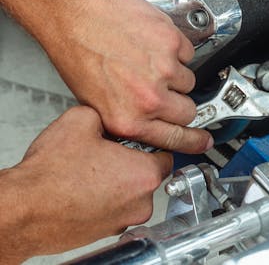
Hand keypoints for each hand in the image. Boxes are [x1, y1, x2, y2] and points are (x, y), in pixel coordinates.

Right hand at [0, 107, 171, 261]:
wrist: (24, 210)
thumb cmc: (51, 175)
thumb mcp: (81, 119)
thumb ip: (107, 113)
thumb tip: (109, 113)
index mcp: (144, 173)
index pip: (166, 153)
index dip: (149, 142)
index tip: (137, 139)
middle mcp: (141, 202)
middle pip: (149, 174)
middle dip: (132, 161)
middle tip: (108, 153)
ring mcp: (125, 220)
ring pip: (132, 193)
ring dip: (118, 182)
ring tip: (91, 171)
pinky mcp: (108, 232)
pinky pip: (115, 209)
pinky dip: (105, 199)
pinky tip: (83, 188)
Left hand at [44, 0, 211, 152]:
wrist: (72, 14)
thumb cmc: (77, 54)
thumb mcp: (95, 103)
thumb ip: (129, 117)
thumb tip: (152, 122)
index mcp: (128, 120)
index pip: (176, 139)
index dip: (194, 141)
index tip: (203, 140)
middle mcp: (149, 99)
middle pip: (189, 111)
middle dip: (179, 101)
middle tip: (164, 88)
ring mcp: (163, 70)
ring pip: (189, 80)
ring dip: (175, 72)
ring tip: (148, 59)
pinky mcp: (171, 42)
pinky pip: (188, 53)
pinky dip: (174, 48)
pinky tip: (151, 43)